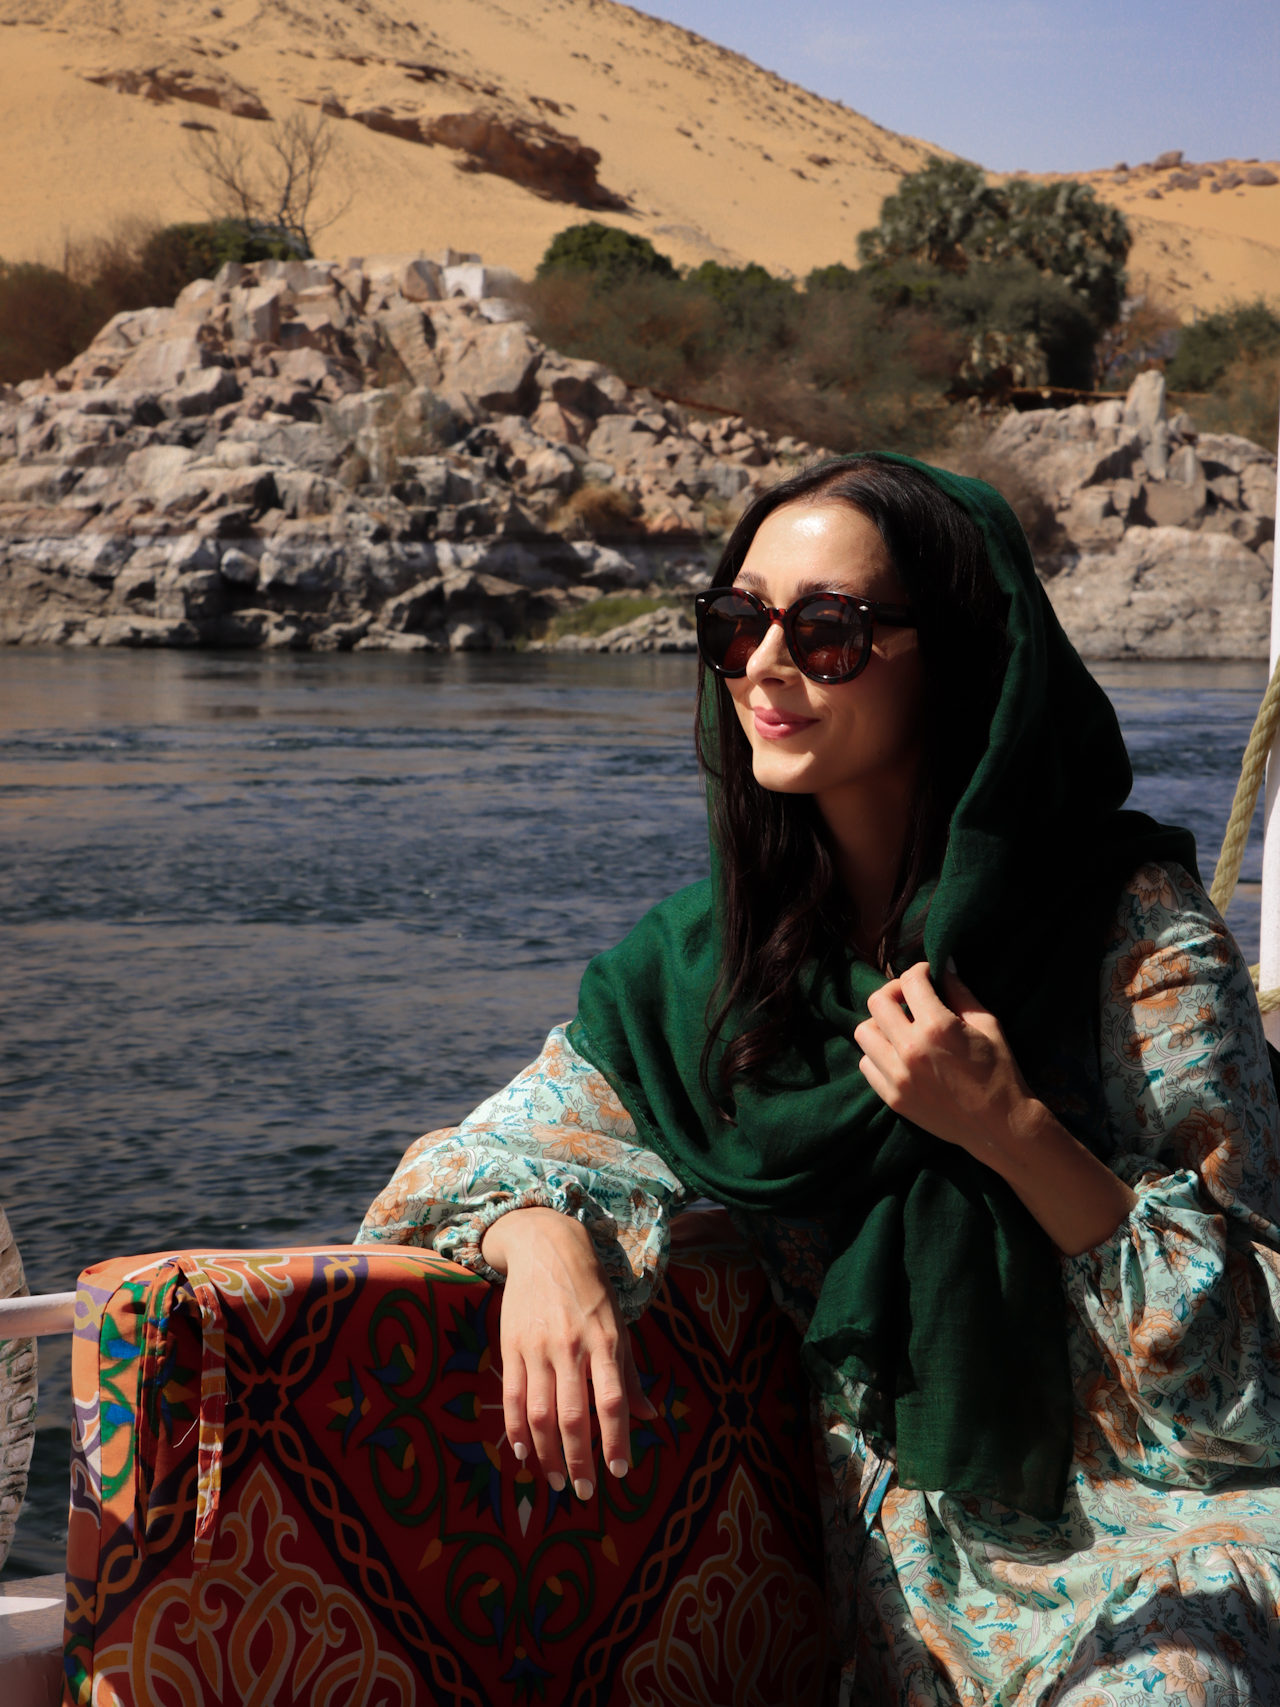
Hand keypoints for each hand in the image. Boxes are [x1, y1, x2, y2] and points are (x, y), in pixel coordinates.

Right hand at [481, 1208, 655, 1497]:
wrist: (546, 1247)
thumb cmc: (591, 1290)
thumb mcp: (619, 1325)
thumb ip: (629, 1375)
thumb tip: (650, 1417)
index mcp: (605, 1342)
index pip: (611, 1400)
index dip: (615, 1439)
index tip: (620, 1471)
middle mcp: (571, 1347)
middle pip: (572, 1415)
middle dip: (579, 1459)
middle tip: (586, 1490)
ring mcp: (537, 1347)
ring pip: (539, 1413)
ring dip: (546, 1454)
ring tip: (556, 1480)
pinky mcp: (511, 1346)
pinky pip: (512, 1397)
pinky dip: (516, 1430)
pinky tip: (524, 1453)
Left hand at [853, 962, 1037, 1163]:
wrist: (999, 1127)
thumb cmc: (1000, 1072)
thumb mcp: (988, 1024)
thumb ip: (960, 991)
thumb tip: (944, 963)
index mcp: (937, 1027)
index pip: (910, 981)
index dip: (919, 971)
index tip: (927, 975)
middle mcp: (910, 1049)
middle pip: (877, 1002)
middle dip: (894, 991)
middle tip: (910, 997)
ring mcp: (897, 1076)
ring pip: (864, 1032)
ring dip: (880, 1023)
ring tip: (901, 1027)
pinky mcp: (892, 1098)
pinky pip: (866, 1064)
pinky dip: (878, 1054)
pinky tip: (898, 1054)